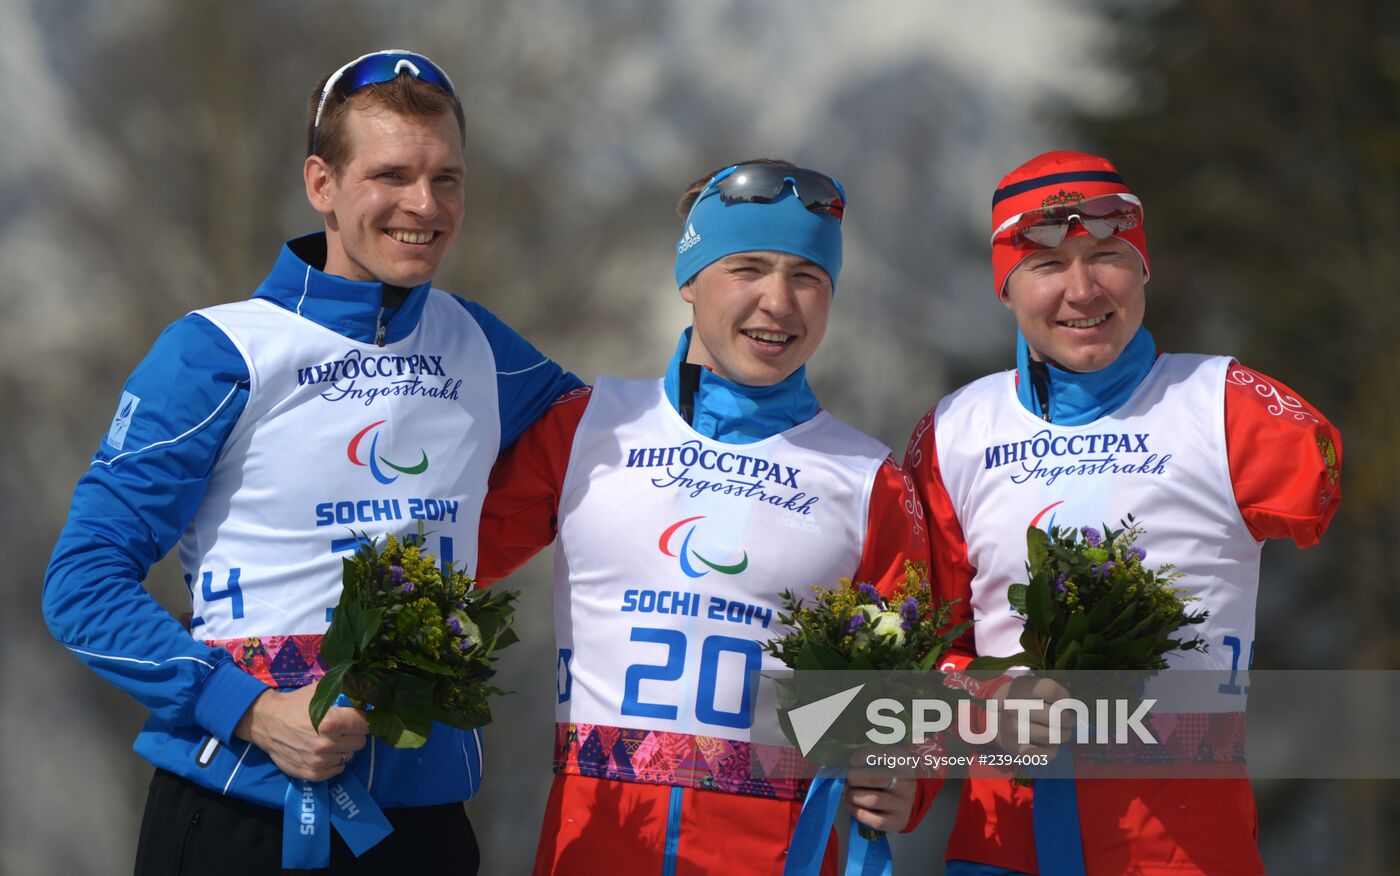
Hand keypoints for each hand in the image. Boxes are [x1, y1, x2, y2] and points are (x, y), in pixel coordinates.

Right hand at [234, 686, 368, 780]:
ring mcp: (319, 761)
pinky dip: (334, 762)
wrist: (266, 722)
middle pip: (360, 742)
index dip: (362, 719)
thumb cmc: (295, 704)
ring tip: (331, 739)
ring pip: (349, 756)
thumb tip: (362, 687)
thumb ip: (342, 689)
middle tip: (344, 729)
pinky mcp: (311, 773)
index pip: (365, 724)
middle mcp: (327, 743)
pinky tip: (326, 752)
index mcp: (332, 722)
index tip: (357, 717)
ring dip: (343, 748)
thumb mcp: (318, 691)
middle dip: (355, 733)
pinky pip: (337, 770)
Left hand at [843, 748, 917, 832]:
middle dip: (855, 779)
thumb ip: (870, 761)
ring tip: (847, 794)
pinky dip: (859, 813)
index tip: (852, 761)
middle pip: (877, 779)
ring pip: (874, 800)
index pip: (887, 755)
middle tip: (846, 781)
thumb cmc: (890, 779)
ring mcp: (904, 804)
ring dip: (854, 796)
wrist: (907, 802)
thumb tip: (845, 767)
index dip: (866, 756)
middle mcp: (907, 784)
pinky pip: (876, 820)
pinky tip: (852, 807)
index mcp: (904, 765)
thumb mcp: (887, 764)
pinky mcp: (899, 821)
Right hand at [989, 674, 1075, 757]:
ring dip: (1064, 734)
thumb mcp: (1033, 688)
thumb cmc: (1025, 702)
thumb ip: (1054, 690)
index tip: (1067, 702)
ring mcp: (1014, 730)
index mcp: (1019, 689)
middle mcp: (1013, 708)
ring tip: (1060, 730)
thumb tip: (1075, 705)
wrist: (997, 721)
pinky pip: (1049, 754)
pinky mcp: (1018, 750)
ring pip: (1055, 736)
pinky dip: (1054, 749)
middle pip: (1057, 715)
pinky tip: (1048, 742)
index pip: (1050, 690)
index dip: (1066, 697)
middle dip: (1070, 719)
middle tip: (1069, 719)